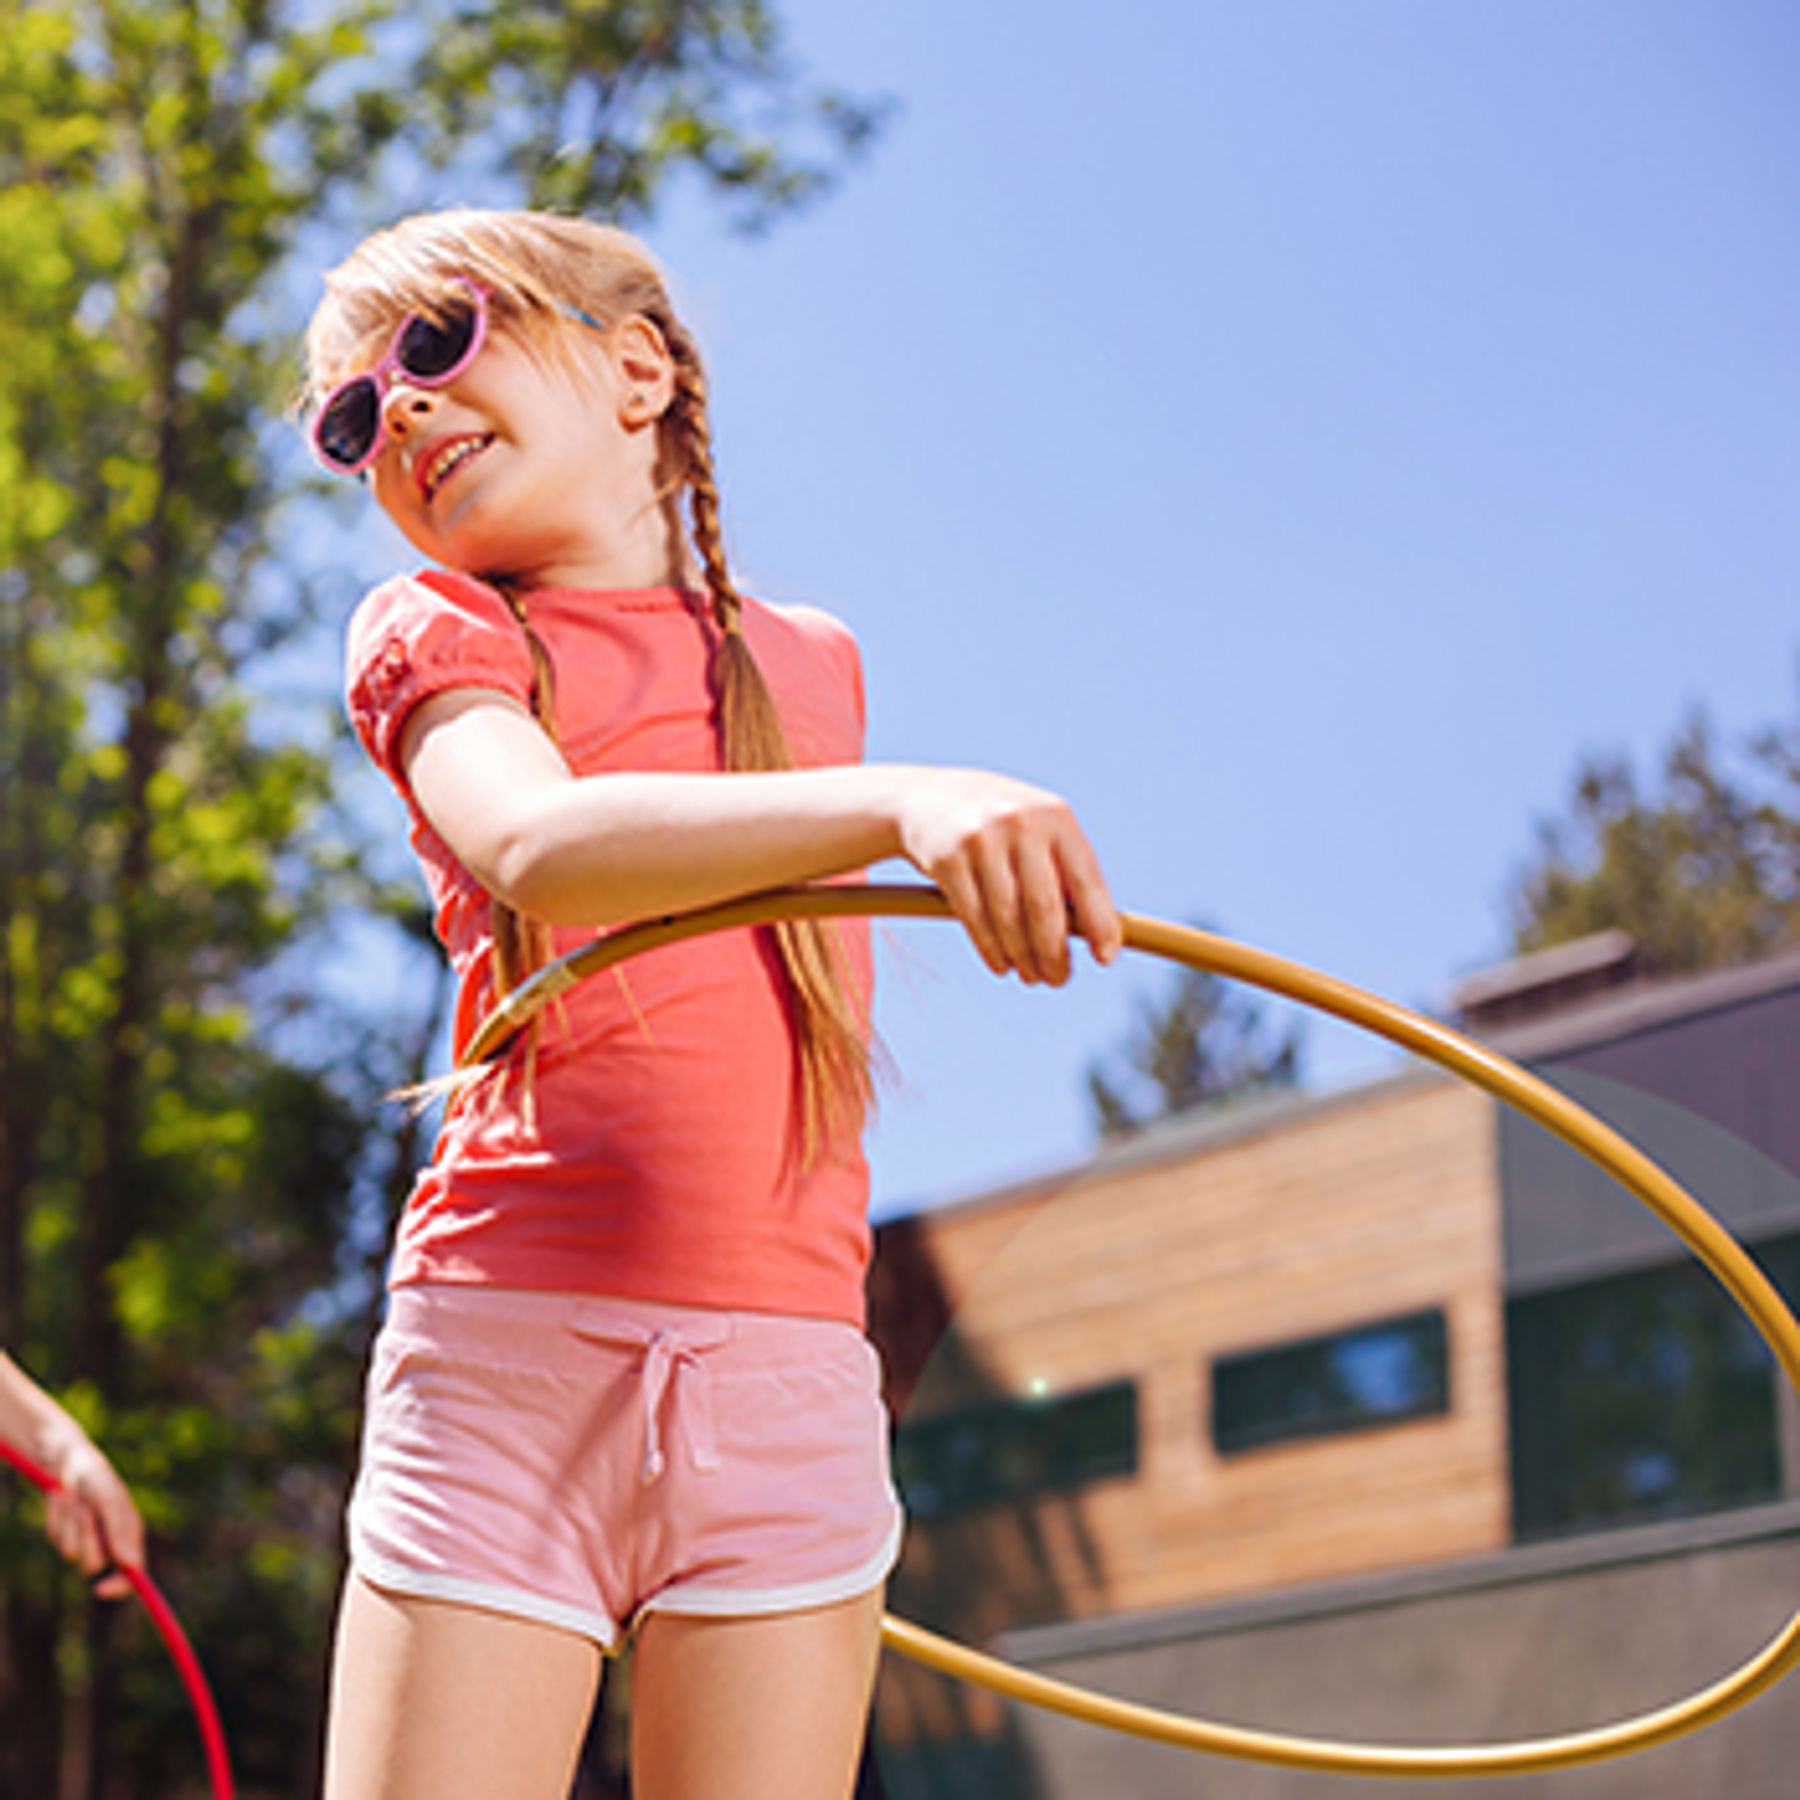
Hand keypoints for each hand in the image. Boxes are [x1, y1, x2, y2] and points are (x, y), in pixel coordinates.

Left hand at [45, 1433, 146, 1599]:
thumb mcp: (110, 1499)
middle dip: (86, 1541)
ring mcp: (85, 1538)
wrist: (66, 1460)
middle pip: (93, 1566)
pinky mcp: (64, 1534)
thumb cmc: (96, 1476)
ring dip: (70, 1526)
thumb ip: (120, 1531)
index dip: (119, 1587)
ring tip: (76, 1500)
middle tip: (87, 1512)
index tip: (100, 1590)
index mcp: (129, 1534)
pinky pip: (56, 1538)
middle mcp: (108, 1541)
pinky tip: (63, 1500)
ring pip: (71, 1554)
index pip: (132, 1573)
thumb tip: (131, 1564)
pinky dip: (57, 1520)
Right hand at [896, 770, 1122, 984]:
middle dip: (1054, 953)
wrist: (927, 798)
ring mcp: (981, 839)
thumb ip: (1065, 871)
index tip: (1105, 957)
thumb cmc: (1001, 826)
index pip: (1086, 879)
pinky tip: (1002, 964)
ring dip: (1022, 957)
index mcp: (1055, 816)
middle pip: (1044, 907)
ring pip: (1008, 918)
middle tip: (1058, 979)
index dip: (1099, 923)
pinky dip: (990, 949)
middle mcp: (1020, 823)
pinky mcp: (947, 859)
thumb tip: (1097, 934)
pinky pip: (974, 918)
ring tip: (1031, 975)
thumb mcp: (1037, 830)